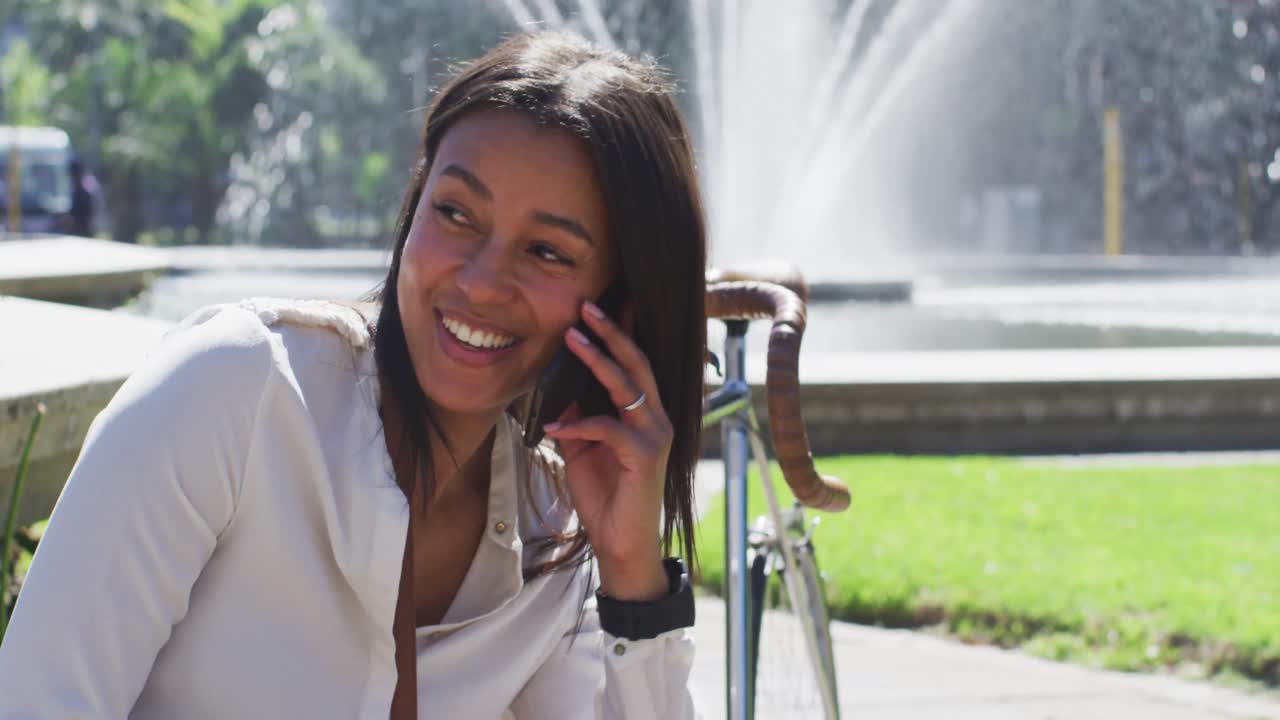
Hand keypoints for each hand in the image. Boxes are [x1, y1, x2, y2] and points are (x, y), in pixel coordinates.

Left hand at [543, 301, 671, 600]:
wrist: (621, 544)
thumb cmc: (605, 496)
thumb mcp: (582, 449)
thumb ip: (575, 419)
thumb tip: (558, 390)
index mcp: (643, 414)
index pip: (634, 365)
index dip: (621, 333)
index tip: (604, 304)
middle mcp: (656, 419)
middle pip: (637, 364)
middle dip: (612, 332)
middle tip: (587, 305)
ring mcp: (655, 436)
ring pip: (628, 386)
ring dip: (597, 360)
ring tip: (573, 337)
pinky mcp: (645, 456)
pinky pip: (608, 429)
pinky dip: (578, 426)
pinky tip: (552, 429)